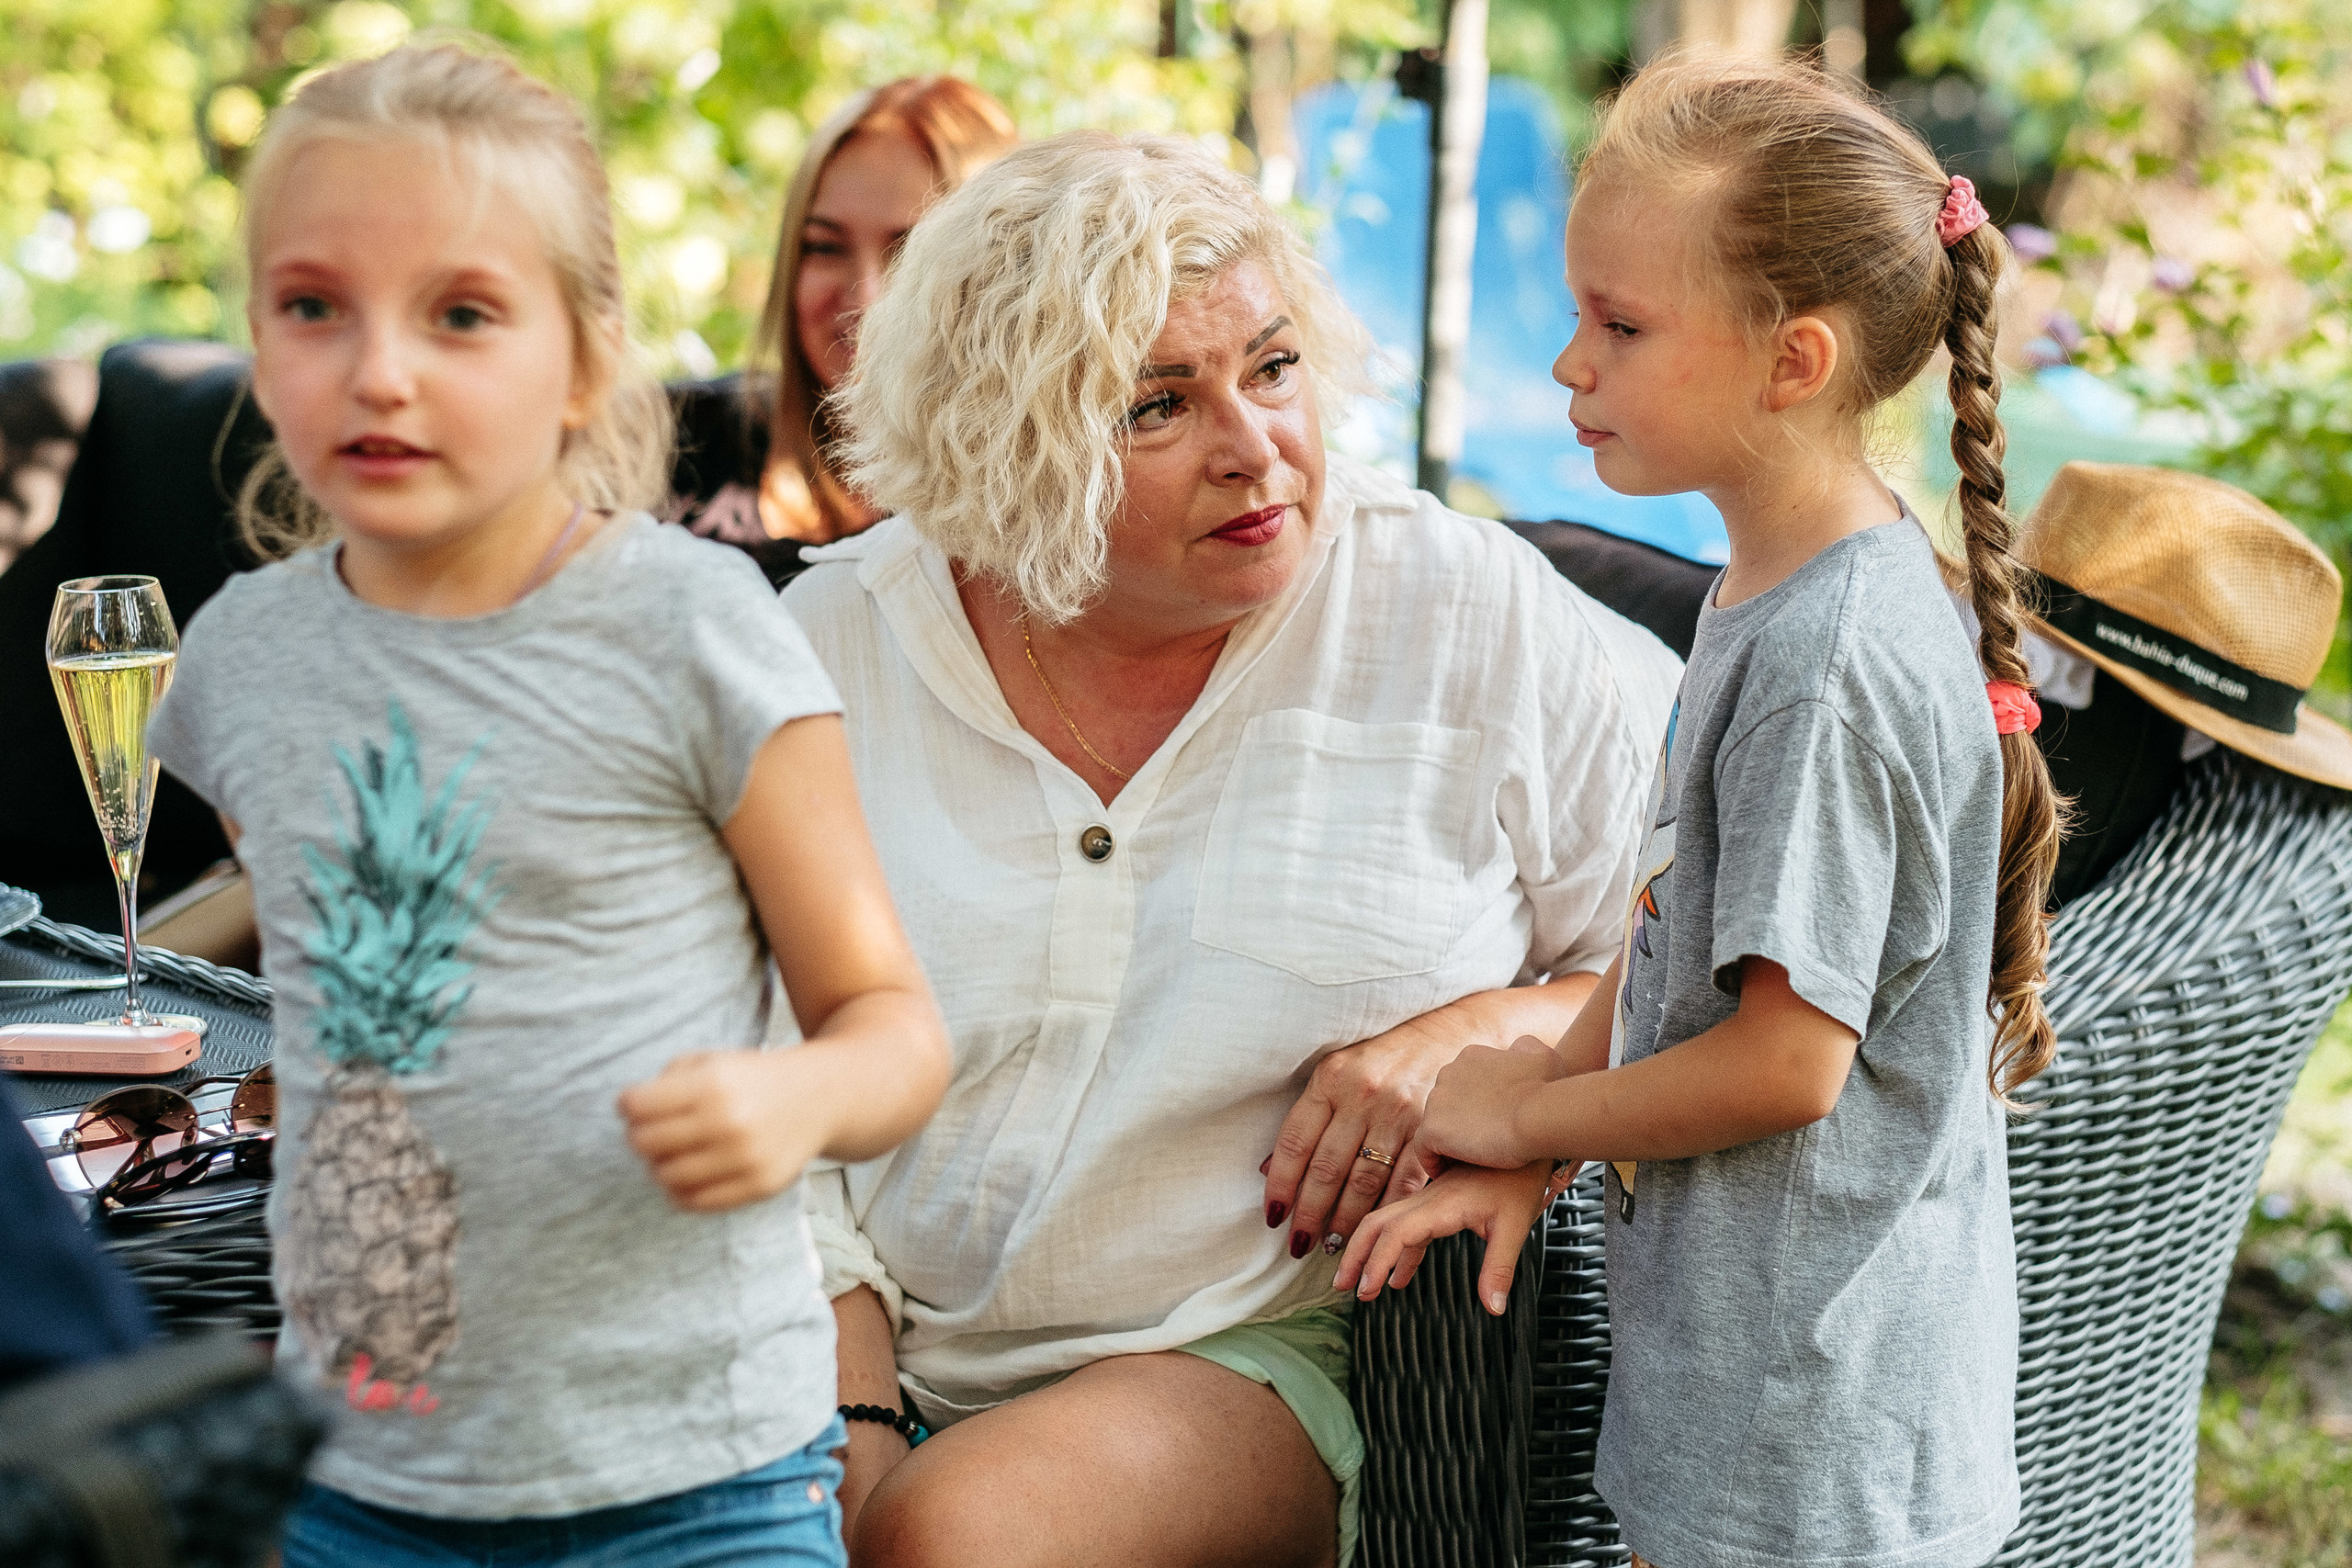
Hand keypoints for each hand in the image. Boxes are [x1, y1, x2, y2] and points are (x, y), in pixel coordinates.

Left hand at [619, 1049, 824, 1212]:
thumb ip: (668, 1079)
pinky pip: (696, 1201)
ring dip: (658, 1165)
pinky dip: (680, 1191)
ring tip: (669, 1152)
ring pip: (665, 1177)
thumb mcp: (712, 1059)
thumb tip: (629, 1112)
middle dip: (639, 1135)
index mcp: (713, 1084)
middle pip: (645, 1143)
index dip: (628, 1105)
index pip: (638, 1107)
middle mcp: (728, 1122)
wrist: (819, 1097)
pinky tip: (687, 1173)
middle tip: (650, 1130)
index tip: (633, 1105)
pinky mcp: (758, 1186)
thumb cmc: (754, 1078)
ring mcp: (744, 1158)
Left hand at [1262, 1011, 1461, 1261]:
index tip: (1273, 1217)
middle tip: (1298, 1245)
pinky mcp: (1432, 1131)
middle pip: (1327, 1168)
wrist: (1452, 1033)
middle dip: (1309, 1214)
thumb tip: (1270, 1170)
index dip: (1280, 1185)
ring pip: (1363, 1182)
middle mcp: (1363, 1095)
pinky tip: (1375, 1233)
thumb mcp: (1339, 1072)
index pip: (1295, 1142)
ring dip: (1344, 1221)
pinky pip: (1404, 1183)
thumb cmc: (1385, 1057)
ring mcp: (1400, 1113)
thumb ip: (1309, 1117)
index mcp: (1331, 1078)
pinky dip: (1388, 1213)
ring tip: (1331, 1246)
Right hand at [1334, 1161, 1552, 1315]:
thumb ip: (1498, 1268)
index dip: (1377, 1262)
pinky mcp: (1438, 1198)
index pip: (1396, 1233)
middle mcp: (1428, 1198)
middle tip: (1343, 1286)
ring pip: (1388, 1223)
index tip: (1367, 1290)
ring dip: (1370, 1252)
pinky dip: (1398, 1251)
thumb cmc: (1521, 1177)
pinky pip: (1408, 1225)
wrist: (1526, 1134)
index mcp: (1441, 1204)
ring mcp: (1430, 1196)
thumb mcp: (1515, 1226)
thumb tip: (1493, 1308)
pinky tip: (1400, 1275)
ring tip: (1362, 1285)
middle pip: (1377, 1224)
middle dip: (1355, 1255)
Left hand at [1403, 1034, 1566, 1173]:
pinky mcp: (1432, 1127)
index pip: (1462, 1085)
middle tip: (1478, 1148)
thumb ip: (1526, 1049)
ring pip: (1435, 1126)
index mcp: (1471, 1057)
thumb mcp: (1543, 1056)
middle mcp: (1448, 1072)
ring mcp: (1437, 1100)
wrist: (1538, 1115)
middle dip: (1459, 1124)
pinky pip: (1424, 1149)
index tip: (1488, 1126)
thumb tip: (1518, 1049)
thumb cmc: (1548, 1090)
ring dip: (1448, 1144)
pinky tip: (1448, 1175)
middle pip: (1446, 1104)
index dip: (1473, 1108)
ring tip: (1464, 1165)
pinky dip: (1434, 1162)